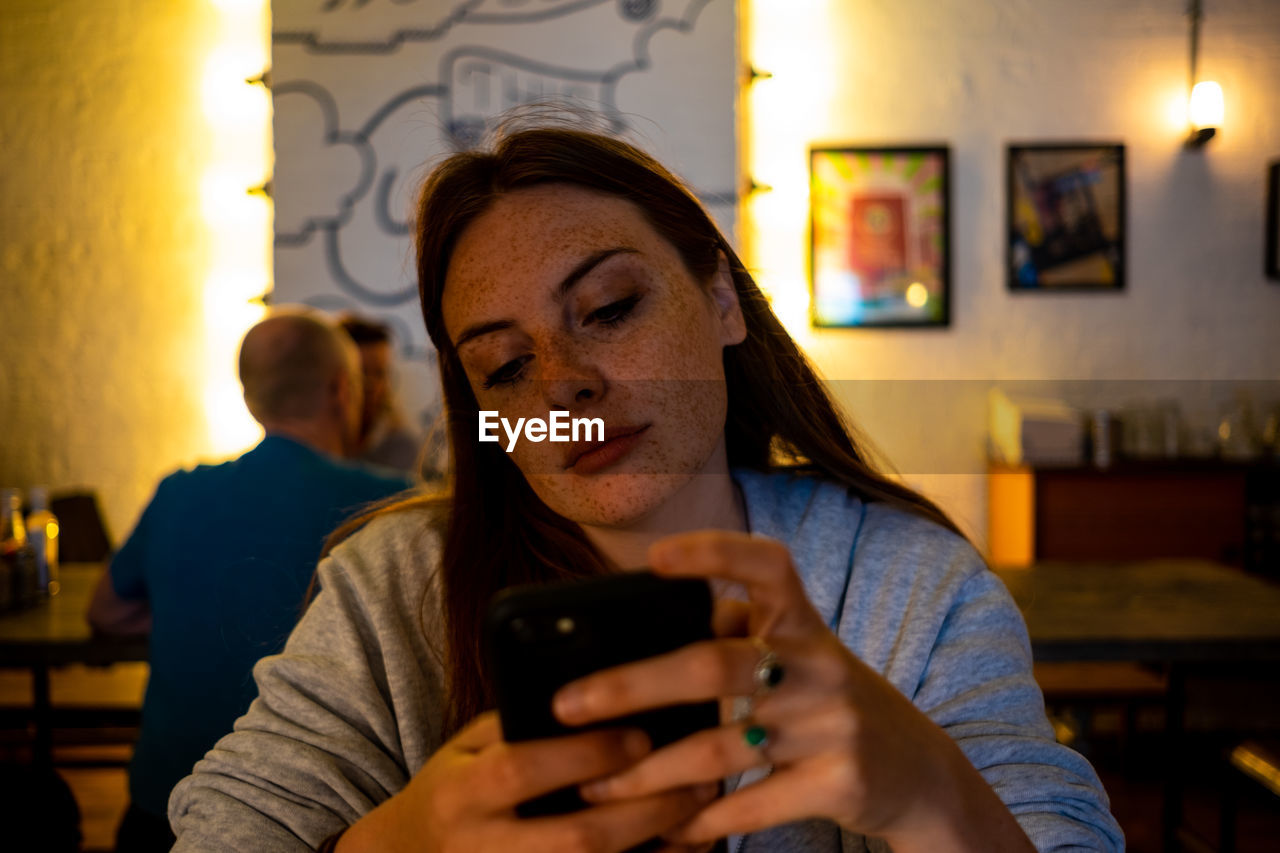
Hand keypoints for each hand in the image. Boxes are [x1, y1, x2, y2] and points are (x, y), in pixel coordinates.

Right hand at [338, 711, 716, 852]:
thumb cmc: (457, 786)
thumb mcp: (471, 745)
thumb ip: (522, 723)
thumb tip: (603, 692)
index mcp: (462, 791)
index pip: (523, 769)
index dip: (585, 755)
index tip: (641, 735)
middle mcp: (481, 847)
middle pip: (574, 838)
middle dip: (643, 811)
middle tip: (697, 778)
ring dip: (656, 848)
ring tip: (703, 815)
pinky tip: (682, 847)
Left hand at [551, 531, 1032, 850]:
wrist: (918, 772)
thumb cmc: (828, 702)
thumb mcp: (798, 655)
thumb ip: (736, 633)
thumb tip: (644, 627)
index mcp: (803, 624)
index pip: (765, 566)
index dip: (713, 553)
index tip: (653, 560)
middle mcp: (818, 666)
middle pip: (714, 665)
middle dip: (633, 686)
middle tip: (570, 705)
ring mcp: (831, 725)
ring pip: (720, 748)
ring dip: (648, 773)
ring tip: (596, 787)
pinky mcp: (838, 782)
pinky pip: (752, 804)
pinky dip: (701, 820)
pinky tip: (664, 829)